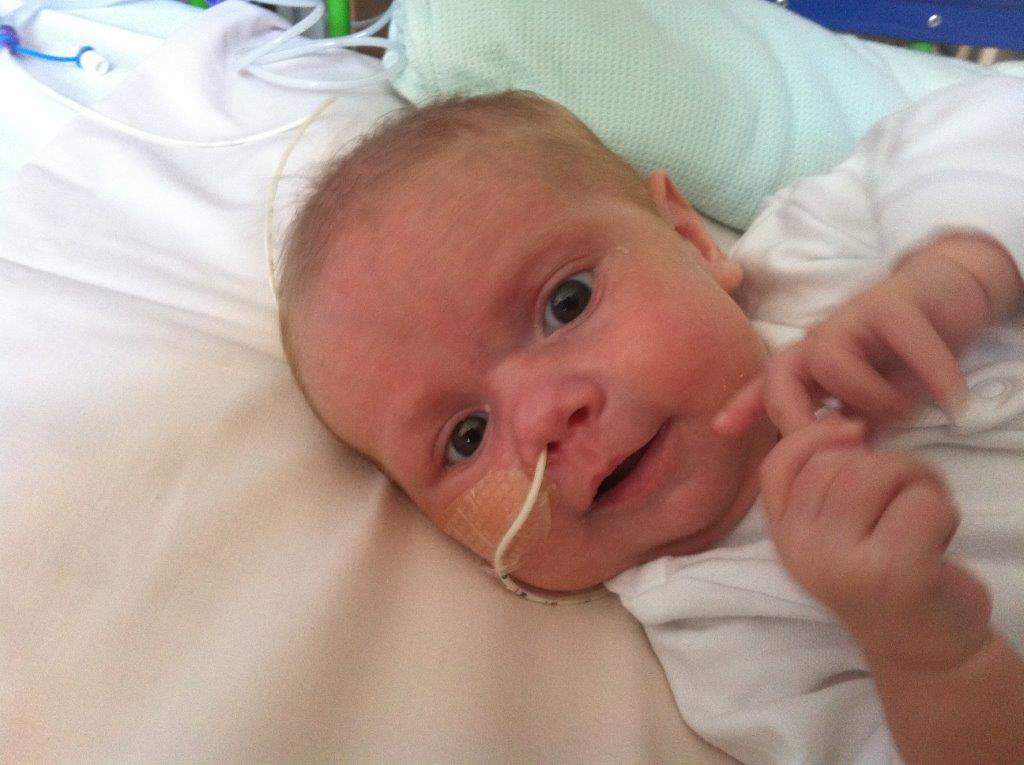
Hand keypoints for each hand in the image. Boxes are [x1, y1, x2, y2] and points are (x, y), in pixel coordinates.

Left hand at [714, 233, 1019, 437]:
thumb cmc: (902, 353)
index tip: (720, 429)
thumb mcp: (870, 400)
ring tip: (906, 412)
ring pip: (832, 361)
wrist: (948, 293)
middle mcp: (823, 340)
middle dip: (800, 416)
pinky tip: (954, 402)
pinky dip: (933, 376)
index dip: (743, 406)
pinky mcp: (897, 303)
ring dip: (871, 397)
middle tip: (847, 442)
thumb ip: (848, 430)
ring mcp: (854, 318)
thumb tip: (833, 473)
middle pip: (783, 372)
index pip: (768, 387)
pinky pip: (907, 342)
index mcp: (811, 365)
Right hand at [759, 416, 992, 670]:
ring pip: (878, 473)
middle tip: (906, 491)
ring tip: (922, 510)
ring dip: (916, 480)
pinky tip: (939, 539)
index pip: (778, 464)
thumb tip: (842, 419)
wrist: (923, 650)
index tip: (855, 431)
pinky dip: (944, 509)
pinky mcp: (895, 572)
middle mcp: (804, 552)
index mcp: (785, 538)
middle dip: (884, 460)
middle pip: (835, 463)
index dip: (814, 435)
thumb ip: (822, 482)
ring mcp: (846, 564)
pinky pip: (922, 501)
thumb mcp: (833, 533)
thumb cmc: (882, 575)